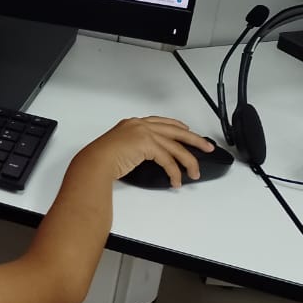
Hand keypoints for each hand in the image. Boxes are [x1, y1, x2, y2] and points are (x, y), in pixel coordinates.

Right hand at [75, 117, 214, 187]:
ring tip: (194, 173)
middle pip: (175, 130)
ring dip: (188, 162)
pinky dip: (174, 172)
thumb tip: (148, 156)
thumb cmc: (101, 158)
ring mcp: (144, 133)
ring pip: (175, 147)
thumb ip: (135, 146)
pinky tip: (176, 180)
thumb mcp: (121, 147)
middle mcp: (140, 125)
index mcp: (133, 123)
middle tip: (207, 147)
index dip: (178, 127)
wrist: (95, 162)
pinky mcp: (147, 145)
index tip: (188, 131)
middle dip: (194, 140)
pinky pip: (168, 160)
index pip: (162, 122)